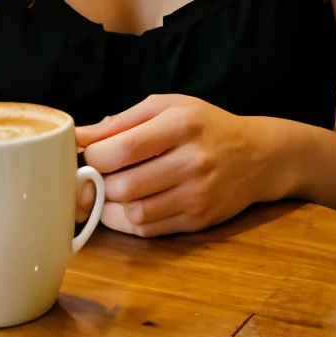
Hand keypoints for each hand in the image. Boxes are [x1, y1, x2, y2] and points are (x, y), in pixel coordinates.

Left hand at [75, 94, 279, 237]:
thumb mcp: (168, 107)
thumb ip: (122, 121)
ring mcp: (197, 195)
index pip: (122, 149)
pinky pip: (149, 229)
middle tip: (97, 175)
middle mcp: (192, 161)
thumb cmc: (205, 125)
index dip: (94, 156)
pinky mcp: (198, 221)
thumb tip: (78, 137)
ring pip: (134, 212)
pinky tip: (130, 204)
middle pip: (124, 185)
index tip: (90, 154)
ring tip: (112, 189)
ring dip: (111, 205)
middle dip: (99, 183)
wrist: (257, 156)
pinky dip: (129, 220)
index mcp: (182, 124)